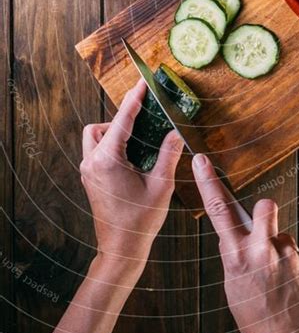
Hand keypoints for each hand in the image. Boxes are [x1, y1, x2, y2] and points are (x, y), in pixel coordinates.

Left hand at [80, 79, 183, 268]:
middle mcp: (92, 162)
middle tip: (147, 117)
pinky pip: (97, 149)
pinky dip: (112, 144)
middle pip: (103, 125)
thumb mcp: (161, 185)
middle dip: (124, 118)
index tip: (143, 82)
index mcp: (108, 160)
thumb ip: (168, 154)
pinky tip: (133, 153)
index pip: (122, 119)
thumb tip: (176, 131)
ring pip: (96, 135)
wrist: (121, 249)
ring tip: (140, 139)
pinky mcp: (90, 177)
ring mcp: (88, 170)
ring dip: (114, 131)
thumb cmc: (140, 221)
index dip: (135, 98)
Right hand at [192, 154, 298, 332]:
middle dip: (265, 213)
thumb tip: (233, 233)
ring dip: (282, 252)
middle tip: (266, 233)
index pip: (218, 211)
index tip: (201, 160)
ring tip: (280, 279)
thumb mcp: (233, 285)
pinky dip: (297, 270)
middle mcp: (262, 252)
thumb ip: (234, 254)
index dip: (208, 182)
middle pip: (265, 207)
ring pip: (285, 237)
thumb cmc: (257, 316)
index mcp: (237, 257)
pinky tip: (293, 289)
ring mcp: (289, 257)